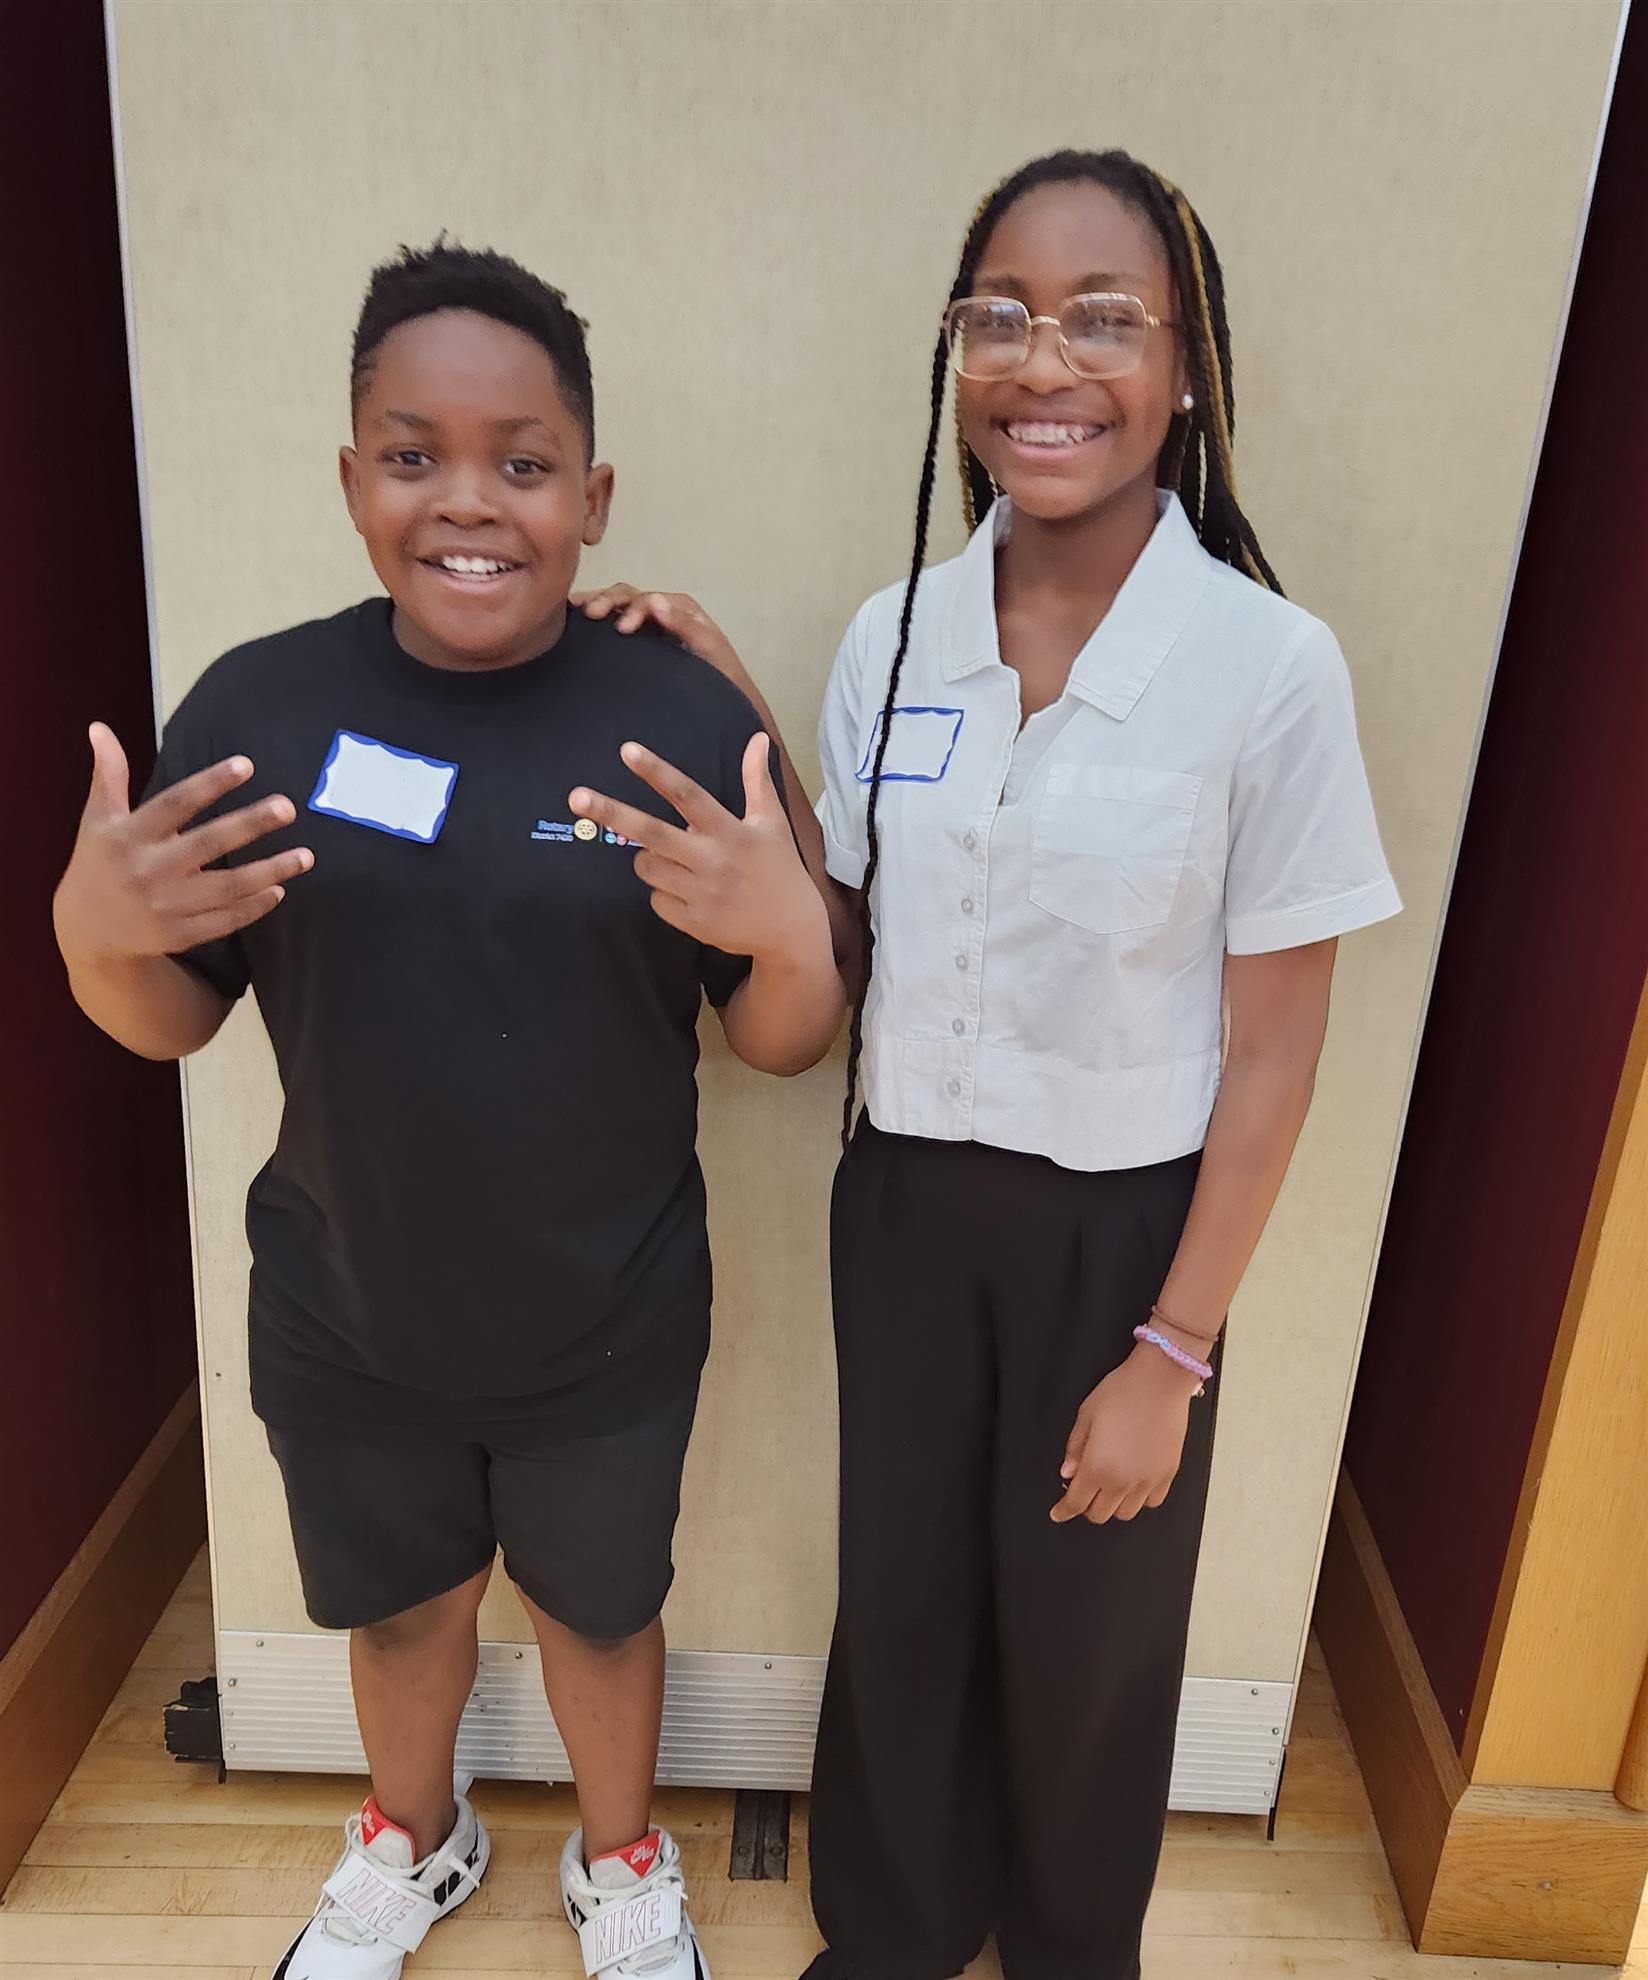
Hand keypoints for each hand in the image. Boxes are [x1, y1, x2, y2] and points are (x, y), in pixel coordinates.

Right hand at [54, 723, 311, 965]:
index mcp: (129, 836)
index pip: (174, 804)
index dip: (210, 784)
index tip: (247, 765)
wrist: (87, 930)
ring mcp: (166, 907)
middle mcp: (148, 871)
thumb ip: (109, 776)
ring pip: (227, 888)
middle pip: (209, 844)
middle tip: (288, 807)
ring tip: (306, 856)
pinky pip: (225, 920)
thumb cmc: (99, 863)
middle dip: (251, 825)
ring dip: (271, 871)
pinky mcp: (180, 935)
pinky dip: (254, 906)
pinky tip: (280, 889)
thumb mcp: (98, 819)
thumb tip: (99, 727)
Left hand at [569, 734, 825, 964]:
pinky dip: (663, 892)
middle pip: (651, 832)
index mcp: (730, 831)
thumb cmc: (779, 868)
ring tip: (673, 859)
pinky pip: (656, 899)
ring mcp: (700, 893)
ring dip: (649, 858)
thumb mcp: (770, 822)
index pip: (687, 795)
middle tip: (575, 797)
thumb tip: (757, 738)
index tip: (627, 750)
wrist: (790, 929)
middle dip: (611, 813)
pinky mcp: (693, 921)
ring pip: (646, 866)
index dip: (656, 772)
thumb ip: (757, 780)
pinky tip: (687, 892)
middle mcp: (712, 860)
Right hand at [572, 585, 746, 685]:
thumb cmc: (722, 675)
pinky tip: (575, 621)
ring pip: (616, 607)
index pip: (646, 599)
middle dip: (606, 600)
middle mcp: (661, 612)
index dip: (631, 609)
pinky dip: (596, 621)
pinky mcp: (639, 644)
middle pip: (627, 597)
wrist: (727, 701)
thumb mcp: (707, 647)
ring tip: (572, 607)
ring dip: (596, 605)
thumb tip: (654, 599)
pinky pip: (613, 626)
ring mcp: (648, 627)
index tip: (622, 629)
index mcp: (678, 608)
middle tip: (587, 611)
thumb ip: (683, 624)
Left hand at [1051, 1347, 1199, 1524]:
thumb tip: (1068, 1472)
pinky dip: (1139, 1498)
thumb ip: (1075, 1448)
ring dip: (1113, 1505)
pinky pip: (1152, 1502)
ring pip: (1126, 1514)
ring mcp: (1148, 1480)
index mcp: (1098, 1467)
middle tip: (1083, 1490)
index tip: (1058, 1512)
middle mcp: (1123, 1480)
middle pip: (1100, 1514)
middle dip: (1086, 1506)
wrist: (1160, 1380)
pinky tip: (1134, 1482)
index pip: (1076, 1503)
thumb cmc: (1122, 1392)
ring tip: (1109, 1485)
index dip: (1063, 1511)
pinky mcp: (1168, 1474)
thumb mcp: (1086, 1415)